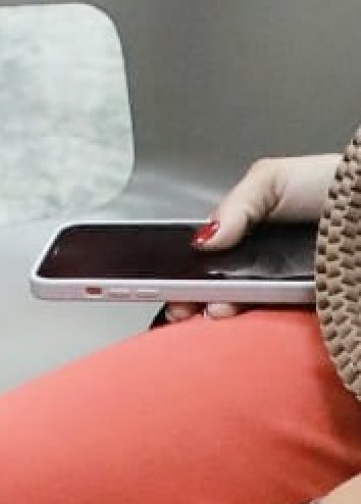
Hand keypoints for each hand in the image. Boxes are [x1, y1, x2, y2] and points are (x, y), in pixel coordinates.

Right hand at [163, 150, 340, 318]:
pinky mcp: (314, 305)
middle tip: (183, 309)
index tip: (169, 290)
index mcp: (250, 234)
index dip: (186, 277)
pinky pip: (282, 320)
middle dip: (197, 302)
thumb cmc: (335, 184)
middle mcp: (267, 265)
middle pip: (223, 290)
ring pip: (249, 310)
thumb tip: (202, 240)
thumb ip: (234, 206)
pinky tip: (245, 319)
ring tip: (215, 312)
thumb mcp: (271, 179)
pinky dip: (263, 323)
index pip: (209, 262)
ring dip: (226, 314)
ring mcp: (289, 288)